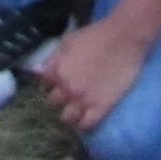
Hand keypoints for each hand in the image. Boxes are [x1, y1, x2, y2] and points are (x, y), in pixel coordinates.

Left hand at [37, 18, 148, 134]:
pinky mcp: (101, 107)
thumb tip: (35, 71)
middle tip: (67, 97)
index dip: (50, 84)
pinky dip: (84, 123)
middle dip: (59, 99)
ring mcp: (84, 100)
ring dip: (69, 114)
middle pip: (53, 103)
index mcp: (57, 70)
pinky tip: (86, 118)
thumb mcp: (68, 41)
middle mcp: (67, 88)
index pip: (44, 86)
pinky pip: (87, 124)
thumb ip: (52, 59)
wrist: (124, 37)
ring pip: (67, 118)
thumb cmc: (96, 35)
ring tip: (76, 110)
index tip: (56, 85)